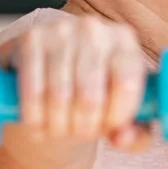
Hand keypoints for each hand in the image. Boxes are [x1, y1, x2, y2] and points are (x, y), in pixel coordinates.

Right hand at [0, 13, 152, 152]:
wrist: (54, 61)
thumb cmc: (98, 88)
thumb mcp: (123, 106)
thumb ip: (136, 131)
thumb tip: (122, 138)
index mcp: (125, 41)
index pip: (126, 84)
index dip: (117, 117)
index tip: (109, 130)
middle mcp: (95, 30)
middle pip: (91, 96)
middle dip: (85, 128)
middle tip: (80, 135)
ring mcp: (61, 30)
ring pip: (60, 96)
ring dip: (58, 127)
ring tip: (59, 133)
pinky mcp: (32, 38)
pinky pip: (32, 90)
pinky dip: (34, 118)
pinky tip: (37, 128)